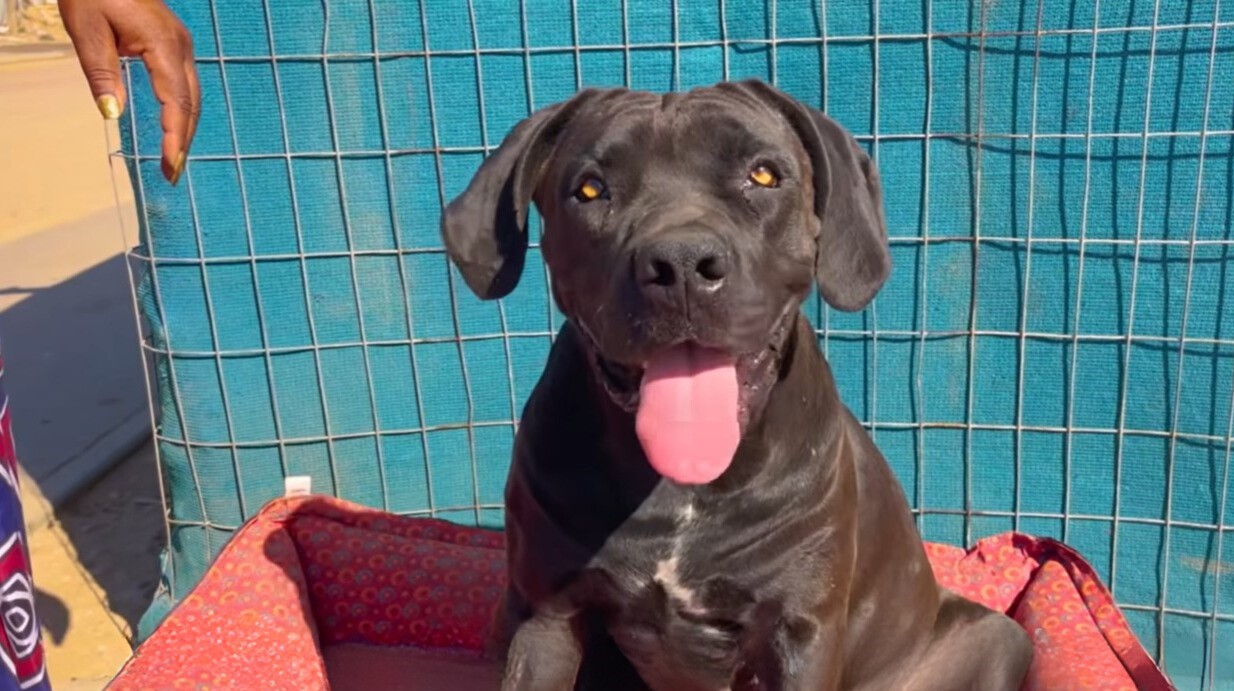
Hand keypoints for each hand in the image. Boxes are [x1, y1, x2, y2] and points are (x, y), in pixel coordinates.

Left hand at [60, 0, 199, 184]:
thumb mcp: (86, 30)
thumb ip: (101, 73)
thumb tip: (113, 114)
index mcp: (163, 44)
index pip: (176, 101)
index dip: (175, 137)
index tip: (170, 165)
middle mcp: (181, 47)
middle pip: (191, 104)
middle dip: (184, 141)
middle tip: (172, 174)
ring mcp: (182, 45)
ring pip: (193, 96)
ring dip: (185, 128)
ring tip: (173, 157)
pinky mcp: (175, 44)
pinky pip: (186, 85)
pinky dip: (182, 111)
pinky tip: (172, 127)